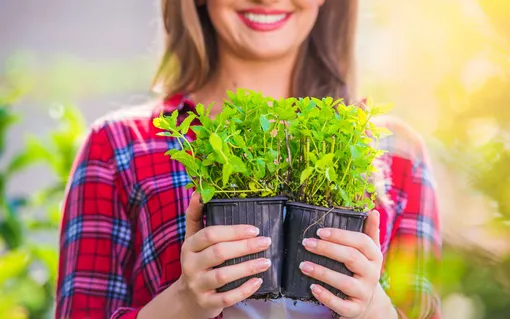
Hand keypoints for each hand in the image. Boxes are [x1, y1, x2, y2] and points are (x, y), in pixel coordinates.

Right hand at [176, 192, 271, 317]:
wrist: (187, 298)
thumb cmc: (196, 262)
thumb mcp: (192, 239)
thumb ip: (195, 216)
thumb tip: (197, 192)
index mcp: (189, 246)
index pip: (210, 234)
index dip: (233, 231)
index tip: (254, 229)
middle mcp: (190, 265)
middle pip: (218, 253)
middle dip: (244, 247)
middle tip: (266, 242)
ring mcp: (197, 286)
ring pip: (223, 276)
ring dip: (247, 268)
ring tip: (266, 262)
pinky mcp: (206, 303)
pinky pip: (226, 298)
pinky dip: (244, 290)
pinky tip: (258, 281)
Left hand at [300, 210, 383, 317]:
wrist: (369, 303)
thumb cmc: (362, 270)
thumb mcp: (369, 252)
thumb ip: (369, 232)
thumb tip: (373, 211)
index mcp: (374, 256)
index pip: (361, 241)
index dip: (340, 235)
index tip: (319, 231)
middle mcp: (372, 274)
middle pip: (351, 258)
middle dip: (327, 249)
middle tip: (306, 243)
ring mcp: (364, 293)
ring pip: (344, 282)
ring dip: (321, 272)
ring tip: (302, 265)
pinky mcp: (356, 309)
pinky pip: (341, 304)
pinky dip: (326, 296)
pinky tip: (312, 288)